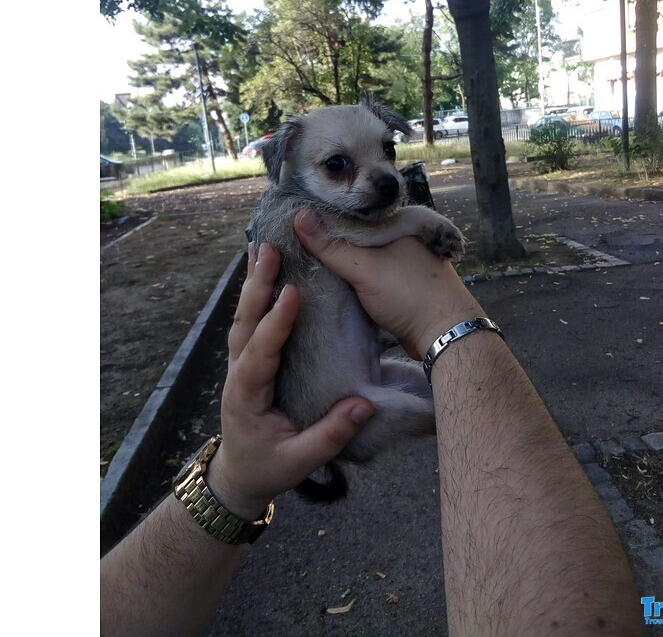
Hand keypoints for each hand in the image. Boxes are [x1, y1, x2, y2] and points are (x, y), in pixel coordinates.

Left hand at [205, 242, 374, 518]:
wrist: (238, 476)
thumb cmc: (268, 468)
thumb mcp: (300, 461)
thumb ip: (330, 435)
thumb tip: (364, 406)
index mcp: (247, 396)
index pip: (260, 353)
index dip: (276, 322)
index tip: (292, 292)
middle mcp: (237, 374)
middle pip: (244, 323)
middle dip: (257, 285)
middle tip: (268, 249)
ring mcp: (238, 365)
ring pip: (243, 317)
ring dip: (253, 282)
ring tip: (261, 247)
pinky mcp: (247, 361)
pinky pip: (248, 322)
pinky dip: (255, 294)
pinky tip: (261, 272)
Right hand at [293, 210, 485, 359]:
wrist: (443, 334)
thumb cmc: (408, 294)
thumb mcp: (364, 268)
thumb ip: (332, 246)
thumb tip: (299, 216)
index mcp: (398, 222)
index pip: (353, 213)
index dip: (325, 218)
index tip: (295, 223)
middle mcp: (401, 237)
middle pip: (356, 235)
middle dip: (331, 241)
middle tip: (295, 245)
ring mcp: (402, 262)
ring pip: (363, 257)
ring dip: (341, 262)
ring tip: (307, 262)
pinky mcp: (399, 284)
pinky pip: (370, 275)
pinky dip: (353, 278)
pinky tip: (332, 282)